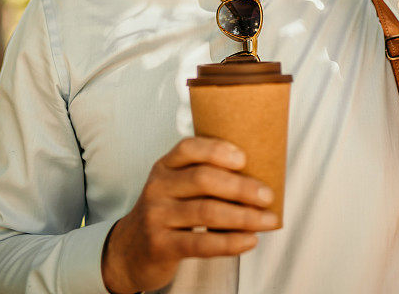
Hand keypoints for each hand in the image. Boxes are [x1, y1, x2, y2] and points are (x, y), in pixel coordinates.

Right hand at [101, 137, 276, 293]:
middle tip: (268, 195)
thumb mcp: (175, 186)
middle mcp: (158, 187)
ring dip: (244, 217)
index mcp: (165, 166)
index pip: (188, 148)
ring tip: (268, 220)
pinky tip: (249, 240)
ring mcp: (157, 216)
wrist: (130, 250)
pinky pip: (201, 243)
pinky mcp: (161, 245)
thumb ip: (203, 175)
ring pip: (207, 212)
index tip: (244, 158)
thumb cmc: (167, 212)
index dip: (217, 150)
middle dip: (241, 187)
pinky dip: (230, 242)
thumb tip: (256, 174)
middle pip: (203, 179)